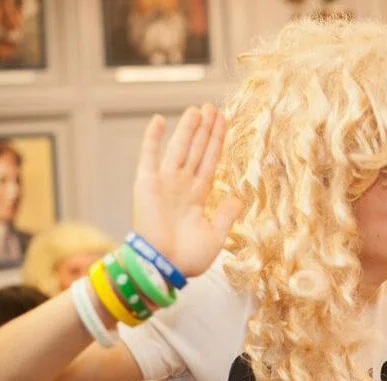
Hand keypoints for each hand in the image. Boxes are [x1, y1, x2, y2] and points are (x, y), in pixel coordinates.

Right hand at [131, 103, 243, 277]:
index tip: (224, 121)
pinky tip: (159, 119)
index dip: (217, 140)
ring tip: (197, 109)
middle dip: (205, 129)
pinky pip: (149, 156)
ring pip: (179, 148)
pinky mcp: (147, 184)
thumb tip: (239, 197)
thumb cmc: (188, 258)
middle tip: (212, 107)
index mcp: (198, 195)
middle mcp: (182, 185)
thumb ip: (227, 215)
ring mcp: (165, 182)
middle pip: (197, 149)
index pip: (210, 160)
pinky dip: (152, 138)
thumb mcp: (216, 236)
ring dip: (187, 129)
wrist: (163, 268)